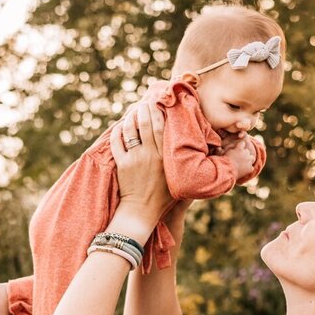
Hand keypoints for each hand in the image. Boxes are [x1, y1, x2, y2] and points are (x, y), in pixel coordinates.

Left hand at [110, 96, 172, 228]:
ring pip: (130, 130)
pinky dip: (118, 132)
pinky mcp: (122, 164)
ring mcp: (134, 159)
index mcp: (164, 157)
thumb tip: (196, 149)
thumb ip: (182, 161)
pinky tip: (121, 126)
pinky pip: (117, 142)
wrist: (141, 211)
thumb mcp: (177, 177)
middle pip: (145, 123)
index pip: (161, 127)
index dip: (158, 111)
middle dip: (144, 109)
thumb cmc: (162, 197)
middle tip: (144, 103)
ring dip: (130, 118)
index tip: (157, 103)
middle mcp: (150, 155)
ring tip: (132, 112)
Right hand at [223, 134, 258, 182]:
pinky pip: (251, 168)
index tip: (236, 149)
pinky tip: (244, 170)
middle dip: (244, 153)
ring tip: (243, 163)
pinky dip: (248, 169)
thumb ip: (219, 150)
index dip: (239, 146)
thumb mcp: (220, 153)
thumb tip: (218, 148)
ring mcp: (249, 161)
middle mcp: (246, 153)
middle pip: (247, 151)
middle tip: (238, 157)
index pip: (242, 143)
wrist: (227, 171)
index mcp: (239, 148)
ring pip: (252, 158)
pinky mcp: (249, 169)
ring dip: (249, 160)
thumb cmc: (222, 161)